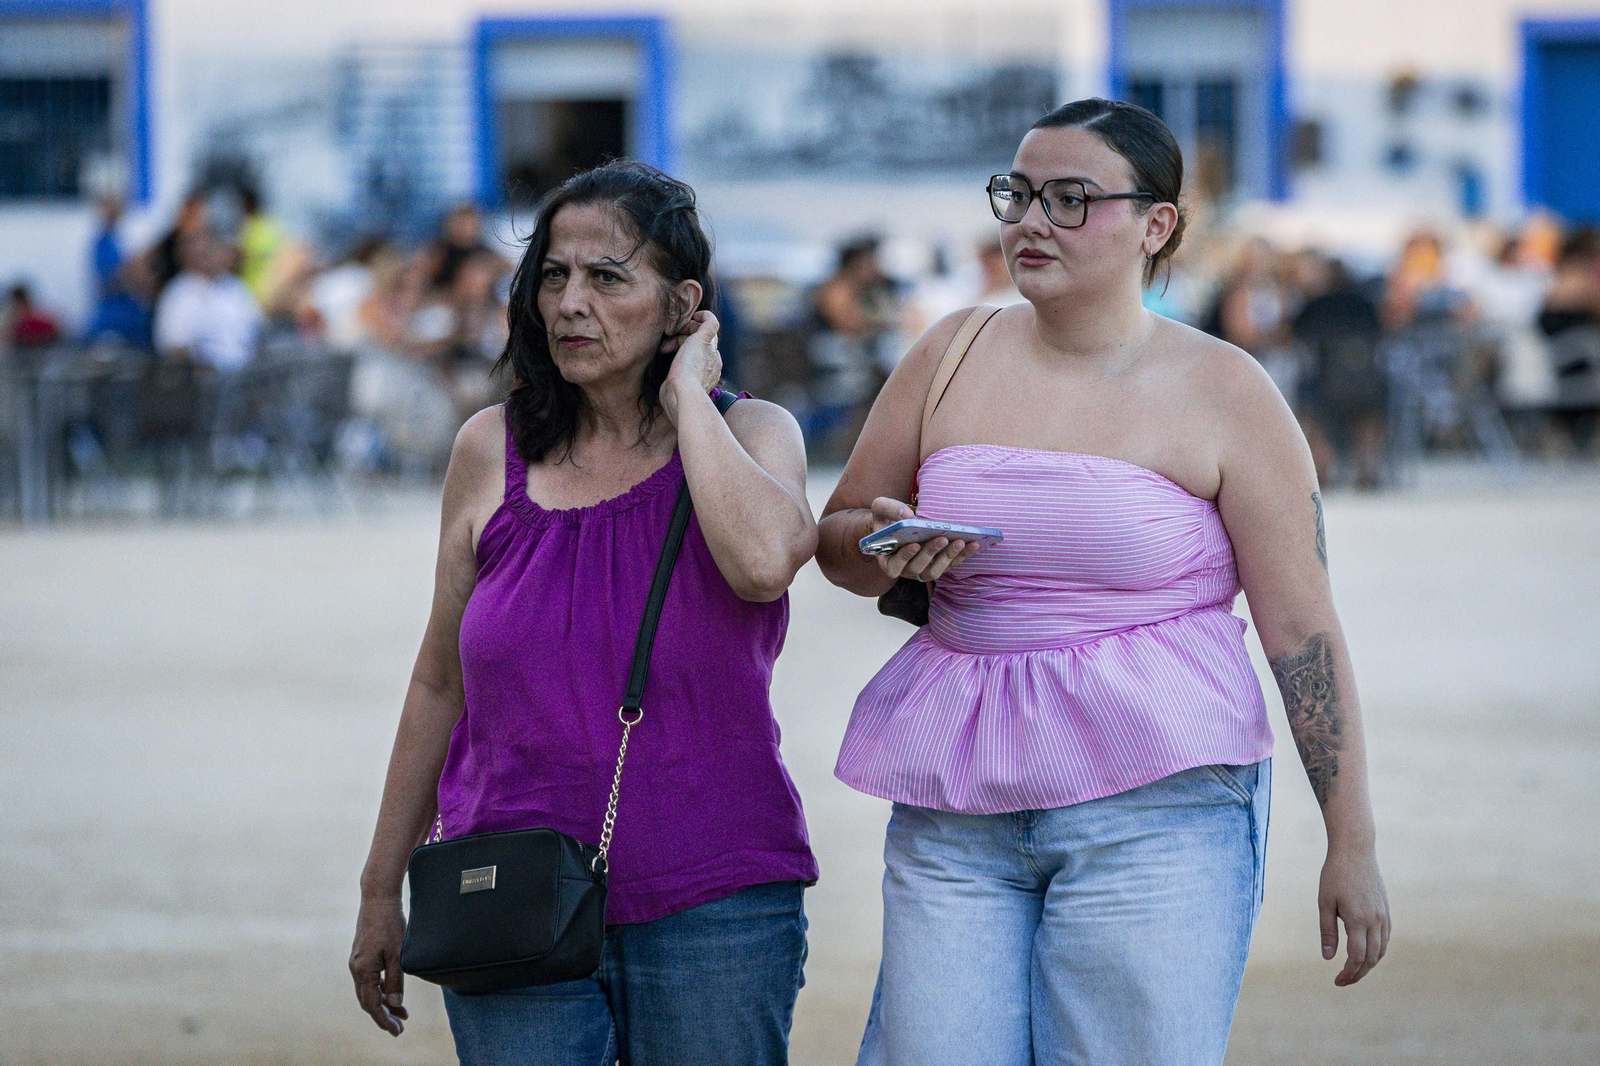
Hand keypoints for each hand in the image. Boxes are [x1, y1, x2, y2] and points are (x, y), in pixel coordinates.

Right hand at [349, 895, 408, 1035]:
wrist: (378, 899)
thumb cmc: (390, 924)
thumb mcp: (398, 953)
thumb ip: (395, 980)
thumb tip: (394, 1003)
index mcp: (363, 971)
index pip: (373, 1004)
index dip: (385, 1019)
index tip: (397, 1031)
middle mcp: (356, 969)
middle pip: (368, 1001)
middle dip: (384, 1015)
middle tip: (400, 1027)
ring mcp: (357, 962)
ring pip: (369, 991)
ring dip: (384, 1003)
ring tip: (401, 1013)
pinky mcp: (362, 956)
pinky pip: (369, 980)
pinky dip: (381, 989)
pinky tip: (392, 993)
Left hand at [660, 310, 721, 422]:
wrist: (684, 395)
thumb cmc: (676, 399)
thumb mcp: (673, 392)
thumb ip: (674, 385)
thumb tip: (666, 386)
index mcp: (708, 376)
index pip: (699, 357)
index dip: (683, 350)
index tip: (666, 353)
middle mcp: (713, 362)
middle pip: (701, 344)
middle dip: (683, 340)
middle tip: (667, 345)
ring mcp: (711, 351)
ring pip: (703, 332)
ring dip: (686, 330)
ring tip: (670, 335)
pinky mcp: (705, 340)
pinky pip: (711, 322)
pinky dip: (704, 316)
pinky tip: (694, 315)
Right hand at [867, 497, 981, 582]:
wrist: (896, 524)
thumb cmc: (886, 518)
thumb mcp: (880, 508)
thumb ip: (888, 508)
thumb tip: (906, 515)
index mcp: (887, 560)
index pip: (894, 567)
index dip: (904, 557)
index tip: (914, 544)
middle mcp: (905, 569)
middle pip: (918, 568)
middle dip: (931, 553)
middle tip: (942, 539)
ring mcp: (922, 570)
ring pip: (935, 571)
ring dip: (948, 557)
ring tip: (959, 541)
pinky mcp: (938, 565)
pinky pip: (951, 564)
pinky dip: (962, 555)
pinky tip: (973, 544)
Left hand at [1318, 843, 1390, 985]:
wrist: (1355, 851)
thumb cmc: (1335, 875)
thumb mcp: (1325, 902)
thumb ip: (1327, 931)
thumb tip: (1327, 958)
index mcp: (1358, 920)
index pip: (1356, 957)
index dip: (1348, 973)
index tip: (1337, 982)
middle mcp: (1375, 921)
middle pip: (1371, 958)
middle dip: (1358, 973)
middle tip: (1343, 981)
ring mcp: (1383, 916)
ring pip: (1381, 950)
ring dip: (1369, 964)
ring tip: (1353, 971)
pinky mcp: (1386, 910)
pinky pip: (1385, 938)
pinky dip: (1377, 951)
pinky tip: (1366, 954)